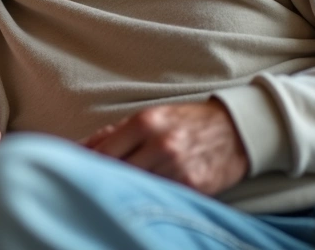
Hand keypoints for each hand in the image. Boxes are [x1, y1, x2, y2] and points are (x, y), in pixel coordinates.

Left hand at [81, 99, 247, 194]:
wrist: (237, 129)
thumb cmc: (186, 122)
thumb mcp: (151, 117)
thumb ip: (114, 133)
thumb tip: (78, 148)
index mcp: (145, 122)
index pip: (104, 152)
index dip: (87, 165)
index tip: (76, 173)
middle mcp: (161, 144)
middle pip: (118, 172)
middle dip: (105, 180)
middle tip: (94, 186)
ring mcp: (178, 167)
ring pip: (138, 187)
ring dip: (127, 190)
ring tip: (120, 191)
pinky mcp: (194, 186)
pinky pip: (162, 196)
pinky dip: (152, 197)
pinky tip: (147, 196)